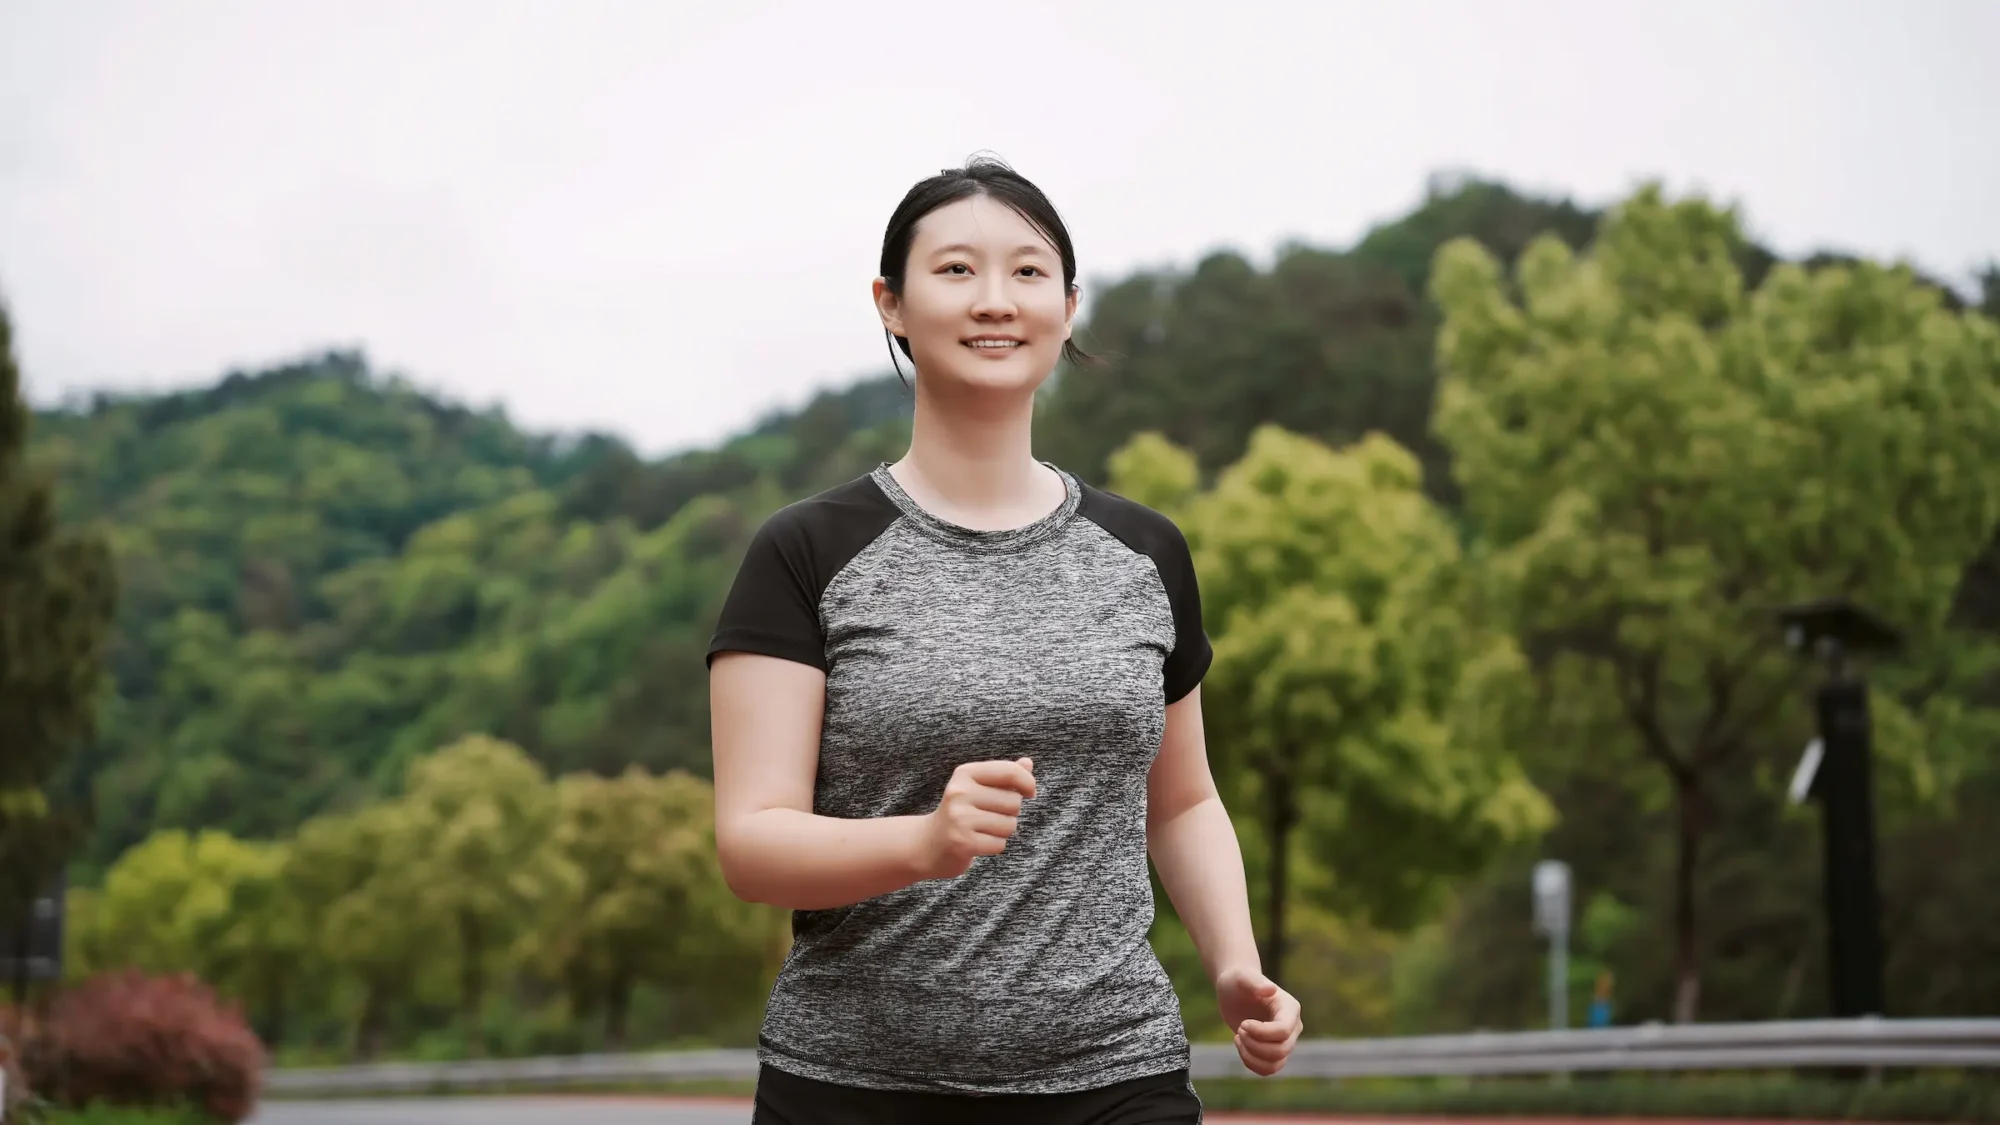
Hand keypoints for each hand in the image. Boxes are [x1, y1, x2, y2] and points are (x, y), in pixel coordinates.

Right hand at [920, 758, 1035, 878]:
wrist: (928, 844)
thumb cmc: (961, 812)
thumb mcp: (978, 787)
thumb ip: (1004, 775)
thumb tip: (1028, 763)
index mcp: (965, 773)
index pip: (1010, 771)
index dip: (1028, 782)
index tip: (1029, 792)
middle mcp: (960, 792)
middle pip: (1014, 802)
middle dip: (1010, 812)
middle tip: (989, 816)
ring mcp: (960, 817)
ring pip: (1009, 825)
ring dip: (1003, 831)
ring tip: (983, 829)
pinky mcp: (963, 842)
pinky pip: (1000, 844)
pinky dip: (994, 845)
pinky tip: (978, 842)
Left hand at [1216, 966, 1301, 1076]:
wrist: (1234, 991)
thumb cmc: (1238, 981)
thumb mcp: (1242, 977)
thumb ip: (1255, 982)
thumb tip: (1271, 989)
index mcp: (1290, 1008)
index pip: (1283, 1031)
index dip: (1261, 1033)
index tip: (1243, 1023)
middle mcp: (1293, 1026)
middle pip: (1281, 1050)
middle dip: (1254, 1044)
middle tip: (1239, 1029)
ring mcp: (1285, 1041)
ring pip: (1275, 1063)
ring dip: (1251, 1056)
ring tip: (1238, 1037)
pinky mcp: (1274, 1051)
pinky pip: (1269, 1069)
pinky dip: (1251, 1063)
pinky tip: (1240, 1045)